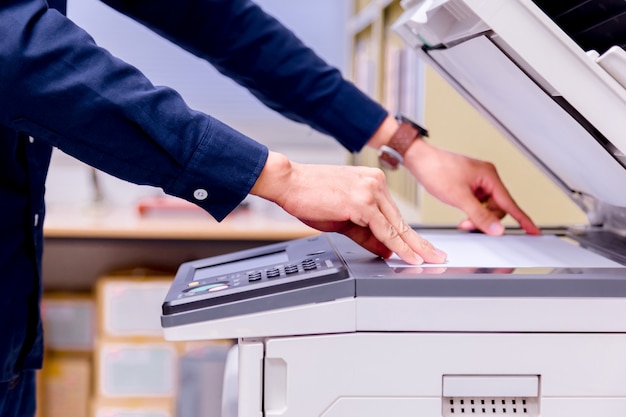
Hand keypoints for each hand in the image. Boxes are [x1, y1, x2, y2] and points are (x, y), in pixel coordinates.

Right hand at [250, 151, 446, 264]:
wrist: (289, 182)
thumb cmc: (310, 195)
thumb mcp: (343, 218)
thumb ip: (366, 234)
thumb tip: (386, 249)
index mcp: (372, 182)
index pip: (395, 214)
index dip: (410, 234)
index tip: (423, 247)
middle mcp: (375, 183)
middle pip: (401, 220)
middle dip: (419, 242)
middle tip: (436, 256)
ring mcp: (370, 191)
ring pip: (396, 226)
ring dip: (412, 246)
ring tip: (426, 260)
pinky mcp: (362, 202)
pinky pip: (383, 229)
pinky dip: (397, 244)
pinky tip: (407, 255)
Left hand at [404, 140, 540, 234]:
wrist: (419, 160)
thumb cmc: (436, 170)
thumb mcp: (459, 197)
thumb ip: (479, 215)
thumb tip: (497, 229)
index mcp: (489, 176)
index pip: (510, 203)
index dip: (523, 219)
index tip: (534, 230)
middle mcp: (486, 177)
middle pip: (497, 208)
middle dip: (484, 219)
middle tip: (468, 225)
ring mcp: (477, 181)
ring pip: (486, 207)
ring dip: (476, 217)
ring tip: (462, 220)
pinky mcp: (468, 184)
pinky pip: (477, 203)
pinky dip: (470, 211)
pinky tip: (462, 213)